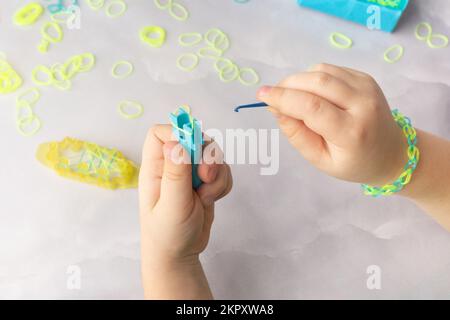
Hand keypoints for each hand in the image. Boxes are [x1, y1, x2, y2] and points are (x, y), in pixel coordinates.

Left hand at [139, 125, 231, 298]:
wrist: (180, 255)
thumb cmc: (167, 234)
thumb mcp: (172, 205)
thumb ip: (175, 174)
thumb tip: (176, 142)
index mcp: (155, 167)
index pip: (162, 133)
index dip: (178, 133)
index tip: (192, 148)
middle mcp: (172, 166)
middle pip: (195, 139)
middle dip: (207, 155)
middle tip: (205, 177)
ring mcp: (189, 174)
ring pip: (212, 155)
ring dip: (217, 174)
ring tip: (206, 196)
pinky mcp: (205, 183)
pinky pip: (222, 171)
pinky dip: (223, 184)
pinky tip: (212, 200)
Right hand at [257, 63, 407, 185]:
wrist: (391, 153)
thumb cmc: (352, 162)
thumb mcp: (320, 159)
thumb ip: (297, 134)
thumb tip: (276, 107)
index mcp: (352, 132)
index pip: (312, 107)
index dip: (283, 97)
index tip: (261, 95)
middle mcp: (363, 104)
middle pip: (317, 81)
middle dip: (288, 84)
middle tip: (273, 95)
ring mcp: (367, 87)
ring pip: (322, 71)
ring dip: (299, 80)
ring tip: (292, 97)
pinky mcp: (366, 78)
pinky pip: (331, 70)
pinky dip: (313, 77)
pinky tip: (312, 93)